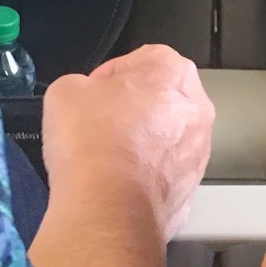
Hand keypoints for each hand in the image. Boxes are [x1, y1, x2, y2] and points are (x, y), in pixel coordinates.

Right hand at [42, 45, 214, 240]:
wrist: (109, 205)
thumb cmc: (93, 139)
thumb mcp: (66, 90)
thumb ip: (82, 85)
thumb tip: (85, 98)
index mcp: (172, 71)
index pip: (139, 61)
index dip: (108, 77)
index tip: (90, 94)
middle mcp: (197, 107)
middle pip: (159, 100)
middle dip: (130, 110)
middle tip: (96, 125)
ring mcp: (199, 150)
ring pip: (165, 138)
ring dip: (140, 144)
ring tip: (105, 158)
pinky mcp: (192, 188)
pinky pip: (164, 174)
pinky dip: (145, 177)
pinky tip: (117, 183)